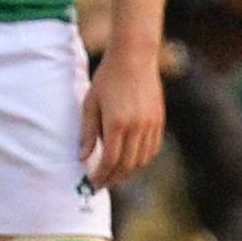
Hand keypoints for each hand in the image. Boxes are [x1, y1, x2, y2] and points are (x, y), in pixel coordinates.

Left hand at [82, 48, 165, 187]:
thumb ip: (87, 132)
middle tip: (103, 183)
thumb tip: (82, 158)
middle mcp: (137, 127)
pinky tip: (131, 160)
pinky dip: (142, 159)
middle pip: (127, 164)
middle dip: (114, 178)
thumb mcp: (90, 103)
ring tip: (116, 175)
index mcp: (117, 123)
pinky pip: (153, 148)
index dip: (101, 175)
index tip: (93, 182)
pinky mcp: (159, 120)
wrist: (135, 57)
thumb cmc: (107, 78)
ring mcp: (151, 124)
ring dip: (129, 172)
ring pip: (142, 159)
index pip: (110, 160)